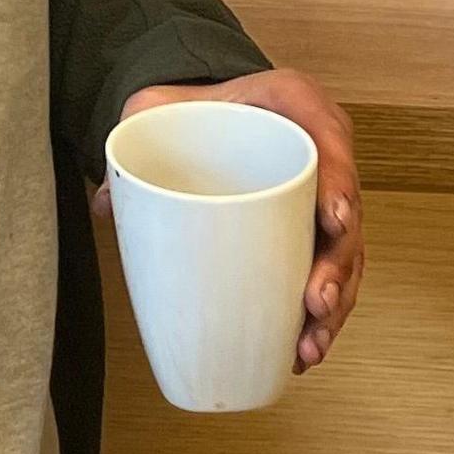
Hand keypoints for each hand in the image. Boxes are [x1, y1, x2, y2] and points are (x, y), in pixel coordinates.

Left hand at [102, 71, 361, 370]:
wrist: (205, 108)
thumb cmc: (195, 104)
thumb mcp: (158, 107)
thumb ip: (130, 138)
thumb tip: (107, 202)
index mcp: (293, 103)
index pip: (328, 136)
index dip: (340, 181)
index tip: (334, 220)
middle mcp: (320, 148)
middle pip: (346, 211)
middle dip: (337, 264)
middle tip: (315, 301)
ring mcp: (322, 194)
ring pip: (345, 254)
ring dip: (334, 304)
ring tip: (309, 345)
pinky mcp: (313, 230)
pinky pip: (330, 273)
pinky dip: (322, 314)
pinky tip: (303, 350)